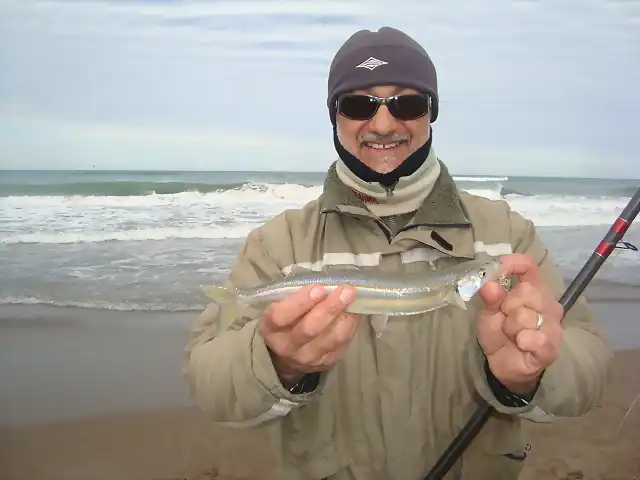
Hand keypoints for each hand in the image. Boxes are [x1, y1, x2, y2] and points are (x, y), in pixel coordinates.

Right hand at [258, 284, 360, 386]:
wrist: (288, 356)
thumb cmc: (286, 320)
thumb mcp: (280, 306)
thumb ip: (296, 294)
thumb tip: (325, 281)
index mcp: (271, 328)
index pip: (282, 316)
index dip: (300, 302)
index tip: (318, 288)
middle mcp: (287, 346)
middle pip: (309, 329)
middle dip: (329, 308)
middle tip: (345, 290)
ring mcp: (308, 358)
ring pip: (331, 338)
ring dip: (344, 316)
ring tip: (353, 297)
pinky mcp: (327, 362)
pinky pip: (342, 343)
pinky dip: (351, 324)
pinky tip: (355, 310)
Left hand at [476, 253, 564, 393]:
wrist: (503, 365)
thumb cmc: (499, 333)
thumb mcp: (488, 313)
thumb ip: (489, 298)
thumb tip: (488, 283)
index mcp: (533, 289)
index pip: (528, 264)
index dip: (511, 263)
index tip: (495, 272)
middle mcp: (548, 304)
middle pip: (527, 290)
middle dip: (507, 305)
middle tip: (504, 318)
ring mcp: (553, 325)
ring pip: (526, 316)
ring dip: (510, 328)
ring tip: (512, 335)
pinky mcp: (552, 347)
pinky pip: (535, 338)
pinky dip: (522, 342)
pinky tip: (522, 346)